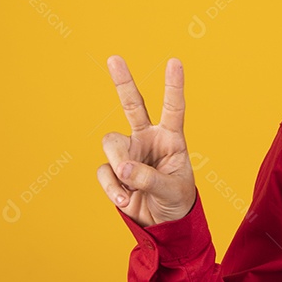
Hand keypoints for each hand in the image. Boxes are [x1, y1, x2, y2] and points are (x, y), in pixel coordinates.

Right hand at [96, 56, 196, 225]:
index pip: (173, 108)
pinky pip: (105, 172)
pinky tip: (125, 199)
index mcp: (171, 138)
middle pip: (133, 105)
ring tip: (133, 186)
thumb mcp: (173, 190)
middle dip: (123, 82)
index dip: (173, 86)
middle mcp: (147, 139)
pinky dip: (113, 188)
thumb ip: (151, 179)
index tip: (174, 61)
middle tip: (114, 58)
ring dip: (120, 166)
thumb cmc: (176, 200)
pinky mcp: (113, 170)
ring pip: (112, 143)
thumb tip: (124, 168)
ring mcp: (128, 153)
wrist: (163, 223)